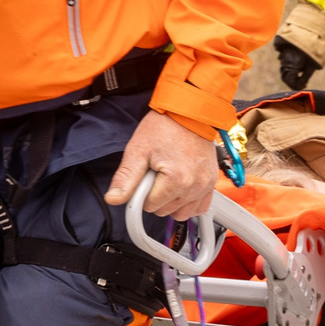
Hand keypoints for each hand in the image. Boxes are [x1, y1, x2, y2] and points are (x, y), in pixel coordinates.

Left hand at [104, 111, 218, 219]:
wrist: (189, 112)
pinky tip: (180, 190)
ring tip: (167, 180)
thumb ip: (126, 178)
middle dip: (156, 196)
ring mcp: (205, 185)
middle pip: (165, 211)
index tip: (144, 177)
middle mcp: (194, 186)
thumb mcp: (138, 150)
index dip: (142, 193)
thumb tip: (113, 198)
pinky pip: (200, 208)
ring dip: (171, 203)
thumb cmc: (165, 126)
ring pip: (181, 213)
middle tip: (156, 173)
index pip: (149, 206)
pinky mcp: (211, 183)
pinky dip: (188, 203)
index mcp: (176, 180)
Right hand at [274, 37, 320, 90]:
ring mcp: (283, 54)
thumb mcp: (312, 66)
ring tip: (301, 71)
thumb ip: (305, 78)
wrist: (310, 30)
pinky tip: (298, 62)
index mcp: (292, 66)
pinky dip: (289, 64)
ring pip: (284, 67)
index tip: (301, 87)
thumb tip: (300, 87)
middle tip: (301, 82)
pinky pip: (284, 59)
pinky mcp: (283, 49)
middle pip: (285, 75)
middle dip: (292, 80)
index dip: (294, 86)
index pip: (289, 81)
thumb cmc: (313, 50)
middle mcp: (285, 60)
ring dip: (291, 71)